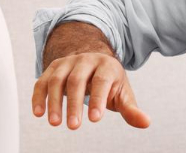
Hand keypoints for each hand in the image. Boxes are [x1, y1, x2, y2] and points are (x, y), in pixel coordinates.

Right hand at [33, 24, 150, 130]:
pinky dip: (39, 97)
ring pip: (57, 80)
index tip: (95, 119)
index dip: (98, 98)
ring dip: (55, 102)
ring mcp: (67, 63)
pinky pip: (43, 81)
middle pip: (77, 80)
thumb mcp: (122, 93)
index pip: (102, 80)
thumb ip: (131, 110)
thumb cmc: (109, 81)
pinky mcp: (53, 68)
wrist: (94, 61)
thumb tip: (146, 123)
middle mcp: (86, 60)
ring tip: (55, 123)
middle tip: (74, 126)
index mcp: (107, 65)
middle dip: (75, 104)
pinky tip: (39, 113)